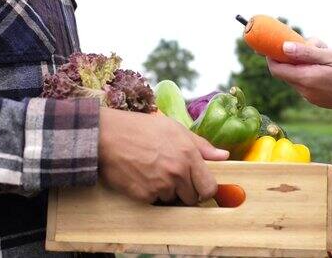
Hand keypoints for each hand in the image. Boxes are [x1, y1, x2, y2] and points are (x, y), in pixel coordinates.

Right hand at [98, 108, 228, 204]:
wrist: (107, 136)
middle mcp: (177, 173)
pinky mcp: (144, 195)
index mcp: (189, 155)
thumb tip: (224, 156)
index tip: (199, 186)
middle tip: (173, 177)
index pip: (209, 187)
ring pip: (173, 200)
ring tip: (154, 173)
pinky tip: (142, 177)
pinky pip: (155, 202)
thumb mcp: (175, 129)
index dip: (205, 189)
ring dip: (167, 192)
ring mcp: (161, 186)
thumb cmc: (142, 128)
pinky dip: (151, 194)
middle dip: (186, 191)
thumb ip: (202, 145)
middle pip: (192, 198)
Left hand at [268, 42, 331, 116]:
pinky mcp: (322, 101)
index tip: (274, 42)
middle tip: (307, 43)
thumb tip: (283, 48)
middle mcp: (306, 93)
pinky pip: (308, 84)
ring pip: (298, 78)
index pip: (277, 69)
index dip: (271, 55)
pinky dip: (311, 72)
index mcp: (307, 80)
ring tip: (323, 51)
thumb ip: (307, 53)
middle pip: (287, 73)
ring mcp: (314, 99)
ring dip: (303, 64)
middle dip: (291, 56)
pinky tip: (329, 65)